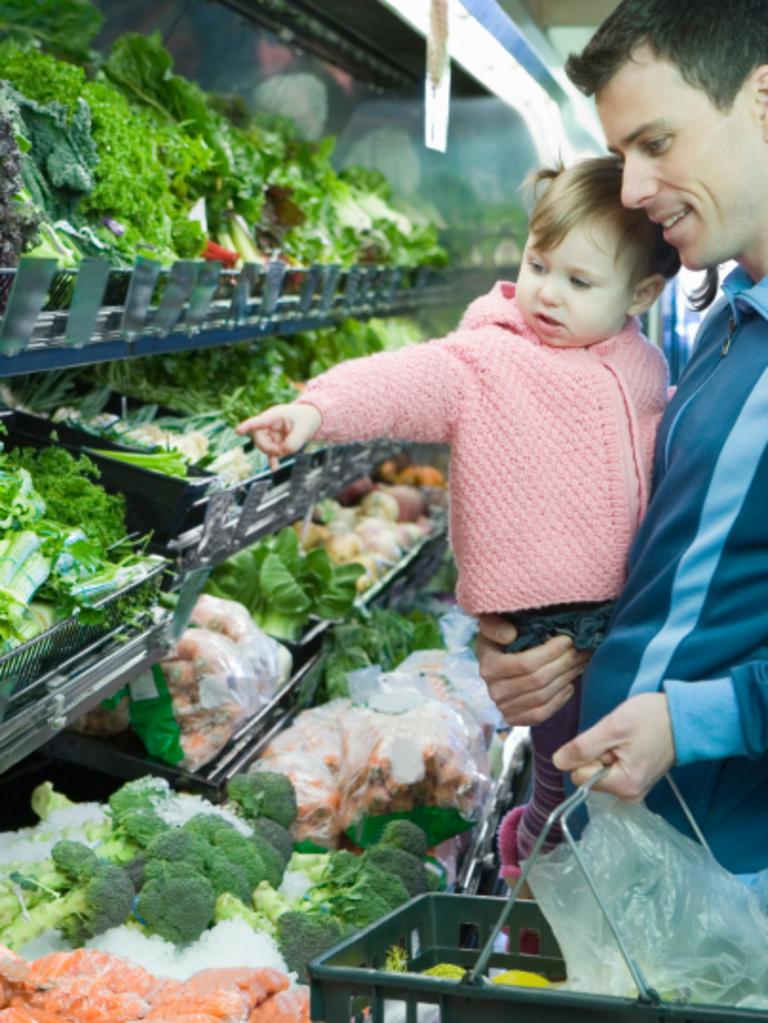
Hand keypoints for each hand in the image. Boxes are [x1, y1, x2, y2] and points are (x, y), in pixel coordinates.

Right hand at [237, 403, 321, 469]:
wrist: (311, 419)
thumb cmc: (306, 419)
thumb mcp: (304, 430)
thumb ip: (292, 443)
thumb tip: (281, 452)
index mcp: (275, 415)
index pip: (258, 421)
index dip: (247, 426)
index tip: (238, 431)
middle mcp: (270, 424)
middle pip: (258, 437)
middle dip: (266, 447)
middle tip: (279, 451)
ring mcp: (271, 434)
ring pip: (264, 446)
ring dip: (273, 452)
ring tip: (284, 452)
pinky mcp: (275, 442)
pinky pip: (270, 453)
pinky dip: (272, 460)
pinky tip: (275, 468)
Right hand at [476, 613, 590, 726]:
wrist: (495, 663)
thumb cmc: (499, 639)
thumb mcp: (492, 624)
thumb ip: (495, 625)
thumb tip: (510, 635)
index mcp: (489, 665)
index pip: (525, 663)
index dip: (550, 652)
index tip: (568, 640)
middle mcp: (494, 691)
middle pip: (537, 680)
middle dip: (564, 664)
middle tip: (581, 650)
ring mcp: (504, 708)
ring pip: (542, 697)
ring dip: (566, 679)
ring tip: (580, 663)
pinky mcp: (514, 719)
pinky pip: (541, 714)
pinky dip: (559, 700)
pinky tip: (570, 685)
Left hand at [553, 692, 674, 800]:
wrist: (683, 717)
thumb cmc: (652, 719)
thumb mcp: (613, 727)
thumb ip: (583, 747)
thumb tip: (558, 762)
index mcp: (623, 786)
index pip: (579, 775)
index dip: (588, 754)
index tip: (608, 741)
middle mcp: (628, 795)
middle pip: (589, 775)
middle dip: (598, 753)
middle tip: (620, 739)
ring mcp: (633, 789)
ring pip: (599, 770)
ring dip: (607, 752)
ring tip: (627, 740)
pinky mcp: (635, 780)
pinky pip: (611, 768)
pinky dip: (616, 754)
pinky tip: (631, 744)